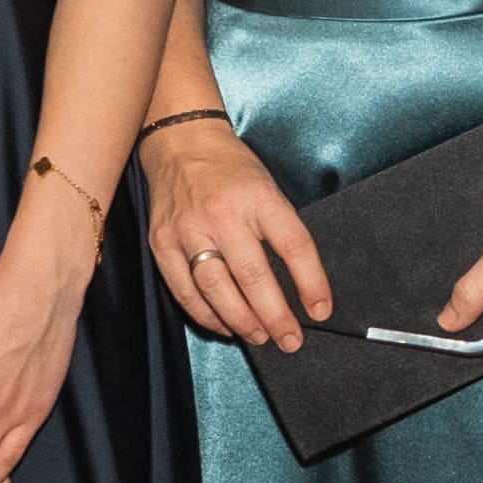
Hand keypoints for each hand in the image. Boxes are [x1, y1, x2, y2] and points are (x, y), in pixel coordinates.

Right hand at [142, 114, 331, 352]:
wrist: (181, 143)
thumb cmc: (231, 170)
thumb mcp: (268, 188)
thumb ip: (281, 231)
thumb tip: (301, 287)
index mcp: (258, 196)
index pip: (293, 245)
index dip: (311, 283)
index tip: (320, 310)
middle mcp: (222, 214)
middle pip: (253, 275)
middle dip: (275, 316)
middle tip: (290, 339)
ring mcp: (188, 229)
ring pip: (216, 289)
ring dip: (242, 321)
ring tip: (260, 336)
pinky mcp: (162, 243)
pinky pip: (185, 290)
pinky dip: (206, 314)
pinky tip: (225, 325)